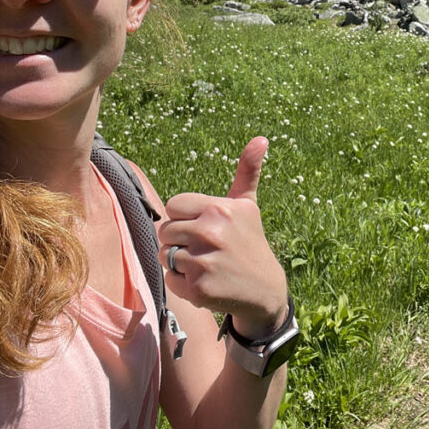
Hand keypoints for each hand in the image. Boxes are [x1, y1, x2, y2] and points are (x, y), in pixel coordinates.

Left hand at [159, 137, 288, 337]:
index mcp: (219, 209)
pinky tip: (205, 282)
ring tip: (205, 264)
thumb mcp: (248, 205)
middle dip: (181, 239)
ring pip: (165, 254)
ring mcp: (203, 262)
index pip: (173, 206)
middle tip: (207, 248)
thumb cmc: (249, 241)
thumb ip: (247, 170)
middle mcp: (210, 233)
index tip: (205, 226)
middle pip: (165, 231)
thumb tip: (261, 138)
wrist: (264, 290)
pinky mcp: (197, 288)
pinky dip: (183, 283)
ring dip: (180, 261)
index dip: (185, 217)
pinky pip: (169, 279)